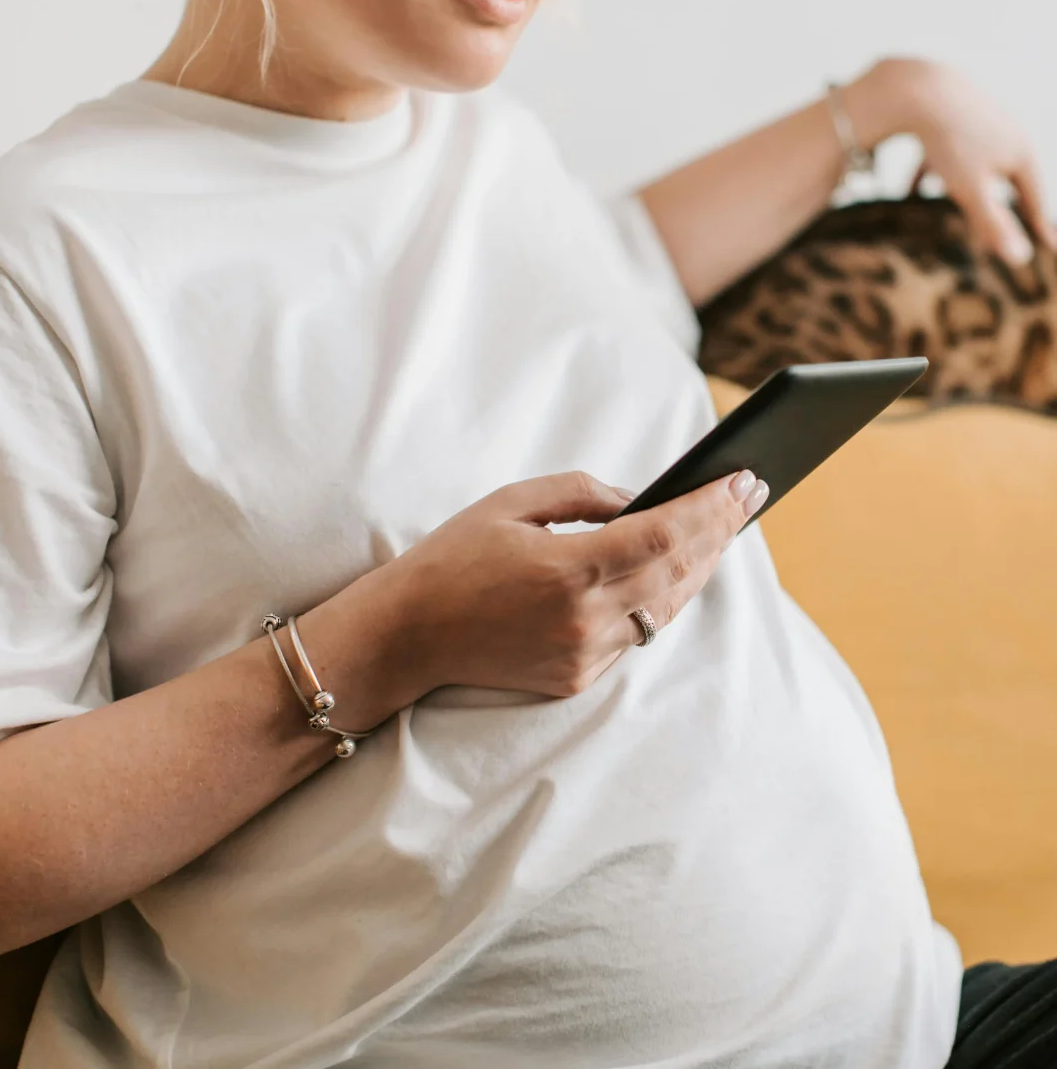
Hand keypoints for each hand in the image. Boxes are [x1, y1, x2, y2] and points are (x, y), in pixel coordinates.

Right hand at [360, 469, 767, 701]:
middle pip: (679, 571)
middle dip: (721, 530)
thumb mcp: (511, 503)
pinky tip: (677, 571)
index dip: (711, 507)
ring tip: (724, 528)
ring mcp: (584, 655)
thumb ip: (582, 493)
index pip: (665, 535)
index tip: (742, 480)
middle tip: (749, 494)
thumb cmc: (452, 559)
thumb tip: (640, 499)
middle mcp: (585, 619)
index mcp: (568, 570)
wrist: (407, 635)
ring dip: (700, 566)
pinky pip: (637, 635)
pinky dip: (661, 599)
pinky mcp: (577, 677)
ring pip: (668, 608)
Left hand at [847, 57, 1056, 265]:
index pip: (1034, 199)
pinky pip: (941, 154)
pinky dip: (930, 174)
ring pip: (975, 165)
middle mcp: (1008, 134)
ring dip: (966, 189)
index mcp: (1021, 153)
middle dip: (1007, 205)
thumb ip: (994, 224)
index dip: (1040, 225)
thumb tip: (1020, 259)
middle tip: (1016, 226)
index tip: (1051, 248)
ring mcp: (980, 122)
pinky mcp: (949, 117)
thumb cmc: (951, 140)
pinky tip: (909, 191)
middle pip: (1009, 179)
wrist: (921, 87)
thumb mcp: (973, 189)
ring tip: (959, 211)